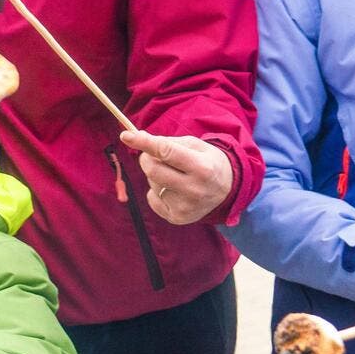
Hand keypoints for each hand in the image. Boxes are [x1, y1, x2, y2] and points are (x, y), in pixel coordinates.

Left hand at [120, 131, 234, 225]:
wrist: (228, 190)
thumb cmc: (207, 161)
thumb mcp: (195, 145)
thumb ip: (167, 141)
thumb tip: (136, 137)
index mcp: (201, 167)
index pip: (165, 152)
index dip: (143, 142)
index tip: (126, 135)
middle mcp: (194, 189)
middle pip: (153, 171)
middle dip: (146, 159)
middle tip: (152, 155)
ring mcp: (185, 207)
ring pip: (152, 184)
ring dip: (155, 175)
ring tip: (174, 175)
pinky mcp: (178, 218)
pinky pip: (152, 199)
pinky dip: (156, 191)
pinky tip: (173, 190)